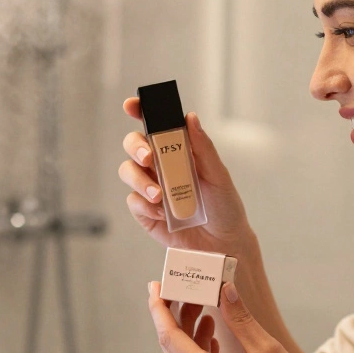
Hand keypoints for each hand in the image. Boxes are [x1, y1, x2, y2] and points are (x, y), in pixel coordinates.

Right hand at [119, 98, 254, 256]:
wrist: (223, 246)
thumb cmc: (225, 207)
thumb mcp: (218, 176)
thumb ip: (203, 148)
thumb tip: (190, 117)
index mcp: (178, 151)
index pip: (155, 126)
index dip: (140, 112)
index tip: (131, 106)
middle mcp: (161, 166)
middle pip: (133, 145)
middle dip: (136, 147)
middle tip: (149, 157)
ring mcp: (150, 188)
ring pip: (128, 171)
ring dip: (139, 179)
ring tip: (159, 196)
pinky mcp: (145, 212)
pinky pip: (133, 202)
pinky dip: (145, 206)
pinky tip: (164, 214)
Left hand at [146, 280, 338, 352]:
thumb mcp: (268, 351)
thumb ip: (240, 319)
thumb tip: (225, 291)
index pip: (170, 337)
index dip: (159, 308)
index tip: (155, 287)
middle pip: (174, 349)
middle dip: (176, 317)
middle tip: (185, 293)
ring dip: (189, 336)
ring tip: (204, 311)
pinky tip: (212, 340)